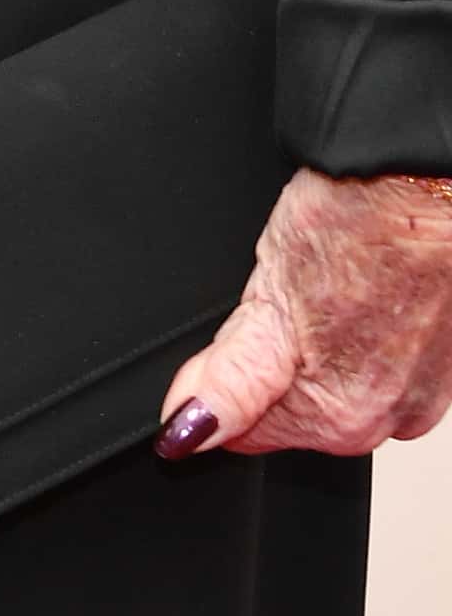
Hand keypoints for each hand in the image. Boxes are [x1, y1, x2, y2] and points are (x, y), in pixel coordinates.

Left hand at [159, 164, 451, 459]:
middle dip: (274, 360)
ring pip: (334, 383)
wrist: (423, 182)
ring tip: (328, 283)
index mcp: (338, 419)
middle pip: (290, 410)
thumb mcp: (267, 300)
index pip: (246, 432)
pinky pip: (377, 362)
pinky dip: (359, 331)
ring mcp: (421, 393)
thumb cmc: (357, 226)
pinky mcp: (441, 365)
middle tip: (290, 293)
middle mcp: (387, 420)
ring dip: (318, 344)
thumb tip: (188, 430)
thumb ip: (229, 379)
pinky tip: (359, 287)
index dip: (224, 383)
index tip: (236, 336)